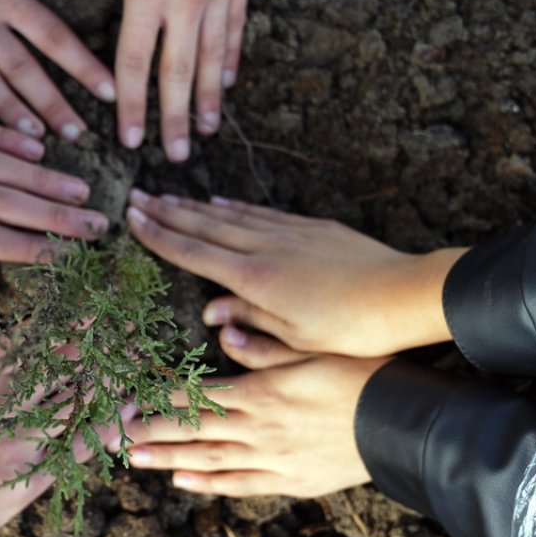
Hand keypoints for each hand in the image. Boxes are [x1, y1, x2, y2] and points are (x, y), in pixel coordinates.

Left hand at [58, 0, 259, 161]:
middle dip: (176, 118)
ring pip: (214, 57)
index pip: (135, 62)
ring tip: (208, 130)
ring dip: (210, 97)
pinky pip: (236, 27)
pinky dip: (232, 56)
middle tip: (177, 156)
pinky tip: (229, 81)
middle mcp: (186, 1)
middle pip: (179, 73)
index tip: (129, 138)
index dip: (132, 105)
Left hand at [122, 340, 387, 497]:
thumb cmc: (361, 375)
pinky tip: (183, 480)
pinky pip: (241, 485)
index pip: (198, 394)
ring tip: (133, 458)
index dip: (159, 397)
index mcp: (262, 392)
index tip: (126, 397)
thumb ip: (265, 346)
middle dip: (150, 431)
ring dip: (168, 459)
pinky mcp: (291, 481)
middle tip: (110, 436)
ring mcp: (273, 459)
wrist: (403, 423)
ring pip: (209, 460)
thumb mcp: (313, 350)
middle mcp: (259, 429)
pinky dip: (209, 484)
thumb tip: (224, 335)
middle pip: (193, 430)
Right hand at [125, 191, 464, 356]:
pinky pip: (261, 212)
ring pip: (230, 215)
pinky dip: (235, 206)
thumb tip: (213, 314)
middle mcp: (266, 248)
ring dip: (195, 206)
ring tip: (166, 196)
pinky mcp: (311, 227)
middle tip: (135, 197)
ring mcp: (288, 232)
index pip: (194, 253)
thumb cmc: (350, 330)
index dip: (159, 236)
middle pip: (204, 226)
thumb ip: (249, 327)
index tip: (132, 219)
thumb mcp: (294, 341)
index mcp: (256, 279)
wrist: (403, 296)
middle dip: (166, 212)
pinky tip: (221, 202)